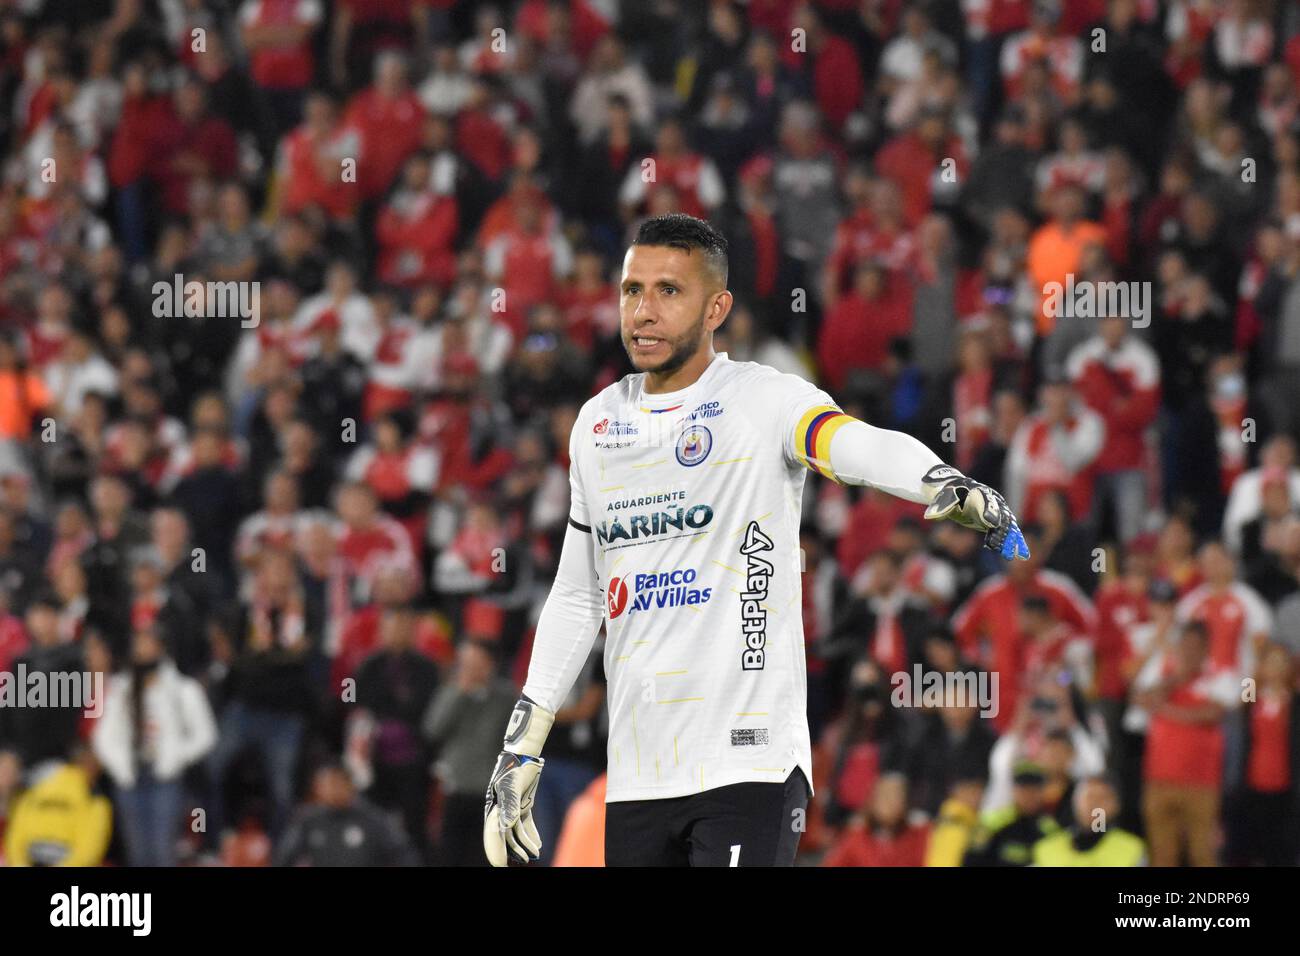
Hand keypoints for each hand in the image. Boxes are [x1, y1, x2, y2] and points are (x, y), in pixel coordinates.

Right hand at [482, 751, 543, 865]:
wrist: (524, 755)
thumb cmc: (514, 769)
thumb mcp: (511, 787)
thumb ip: (509, 806)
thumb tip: (507, 826)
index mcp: (493, 808)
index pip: (494, 833)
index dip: (496, 849)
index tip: (501, 864)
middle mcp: (501, 810)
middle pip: (506, 834)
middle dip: (513, 850)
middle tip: (523, 861)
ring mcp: (512, 807)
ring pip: (517, 830)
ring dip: (525, 843)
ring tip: (534, 855)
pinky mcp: (523, 804)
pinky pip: (525, 822)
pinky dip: (531, 833)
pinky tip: (538, 843)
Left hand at [921, 465, 1029, 560]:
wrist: (954, 489)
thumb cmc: (947, 494)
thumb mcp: (942, 499)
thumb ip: (940, 507)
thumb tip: (931, 516)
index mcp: (977, 492)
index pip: (985, 502)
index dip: (988, 512)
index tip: (991, 523)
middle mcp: (991, 499)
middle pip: (999, 514)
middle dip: (1002, 529)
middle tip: (1002, 545)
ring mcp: (996, 508)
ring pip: (1007, 524)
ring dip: (1012, 538)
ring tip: (1019, 553)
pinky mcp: (996, 519)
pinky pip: (1007, 530)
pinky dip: (1014, 540)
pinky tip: (1021, 553)